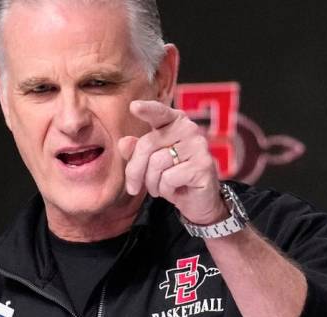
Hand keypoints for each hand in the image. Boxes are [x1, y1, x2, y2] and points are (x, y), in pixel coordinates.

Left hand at [119, 100, 227, 225]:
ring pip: (157, 163)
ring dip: (151, 183)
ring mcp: (198, 146)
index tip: (133, 106)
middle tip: (133, 187)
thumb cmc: (171, 176)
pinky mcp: (203, 166)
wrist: (197, 200)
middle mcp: (189, 129)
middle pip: (147, 145)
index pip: (159, 112)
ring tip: (158, 188)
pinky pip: (169, 178)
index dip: (147, 109)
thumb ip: (136, 151)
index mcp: (175, 122)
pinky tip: (174, 191)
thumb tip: (123, 142)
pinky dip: (165, 190)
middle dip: (135, 170)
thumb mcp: (149, 163)